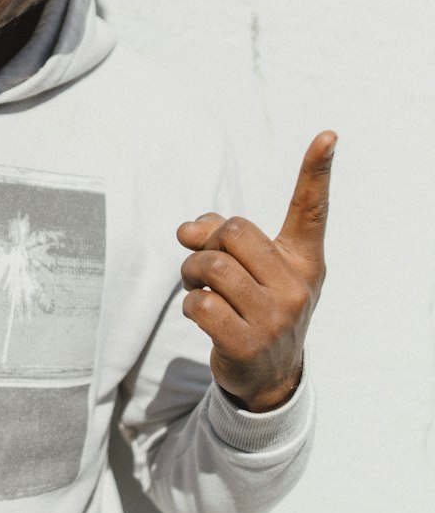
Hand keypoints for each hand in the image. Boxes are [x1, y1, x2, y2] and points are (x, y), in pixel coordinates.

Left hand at [176, 131, 335, 412]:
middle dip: (206, 244)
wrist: (268, 376)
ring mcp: (275, 317)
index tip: (327, 136)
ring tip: (196, 286)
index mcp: (303, 260)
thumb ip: (220, 238)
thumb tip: (186, 229)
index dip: (317, 172)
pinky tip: (200, 314)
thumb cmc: (256, 308)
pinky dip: (189, 304)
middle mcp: (296, 285)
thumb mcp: (251, 271)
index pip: (311, 210)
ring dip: (190, 273)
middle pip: (234, 232)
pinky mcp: (247, 344)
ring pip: (213, 267)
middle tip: (202, 264)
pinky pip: (201, 304)